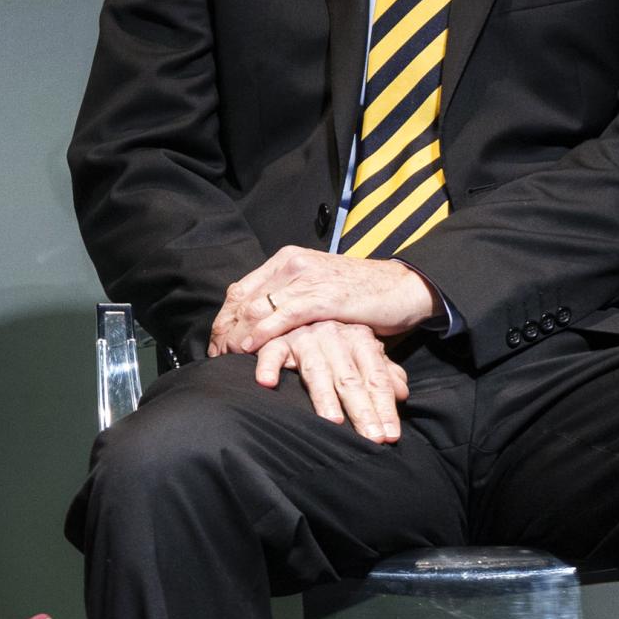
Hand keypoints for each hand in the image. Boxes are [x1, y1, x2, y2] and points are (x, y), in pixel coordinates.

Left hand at [209, 245, 437, 354]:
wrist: (403, 287)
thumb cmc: (360, 295)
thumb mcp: (316, 291)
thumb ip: (289, 300)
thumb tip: (258, 323)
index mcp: (286, 261)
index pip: (241, 290)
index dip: (224, 318)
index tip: (216, 343)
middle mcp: (292, 265)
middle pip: (242, 299)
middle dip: (224, 330)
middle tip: (215, 355)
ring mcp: (307, 280)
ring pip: (257, 307)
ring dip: (237, 334)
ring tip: (225, 357)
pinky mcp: (324, 298)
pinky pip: (283, 316)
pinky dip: (262, 332)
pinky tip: (248, 347)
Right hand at [243, 320, 409, 443]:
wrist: (303, 305)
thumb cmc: (339, 340)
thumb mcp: (366, 352)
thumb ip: (384, 372)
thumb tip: (401, 393)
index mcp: (360, 338)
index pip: (376, 378)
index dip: (385, 408)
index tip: (390, 436)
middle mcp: (333, 336)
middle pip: (350, 379)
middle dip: (362, 410)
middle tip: (371, 438)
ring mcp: (304, 336)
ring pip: (316, 370)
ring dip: (324, 397)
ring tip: (333, 421)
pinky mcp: (277, 339)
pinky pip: (271, 352)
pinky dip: (268, 366)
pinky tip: (267, 383)